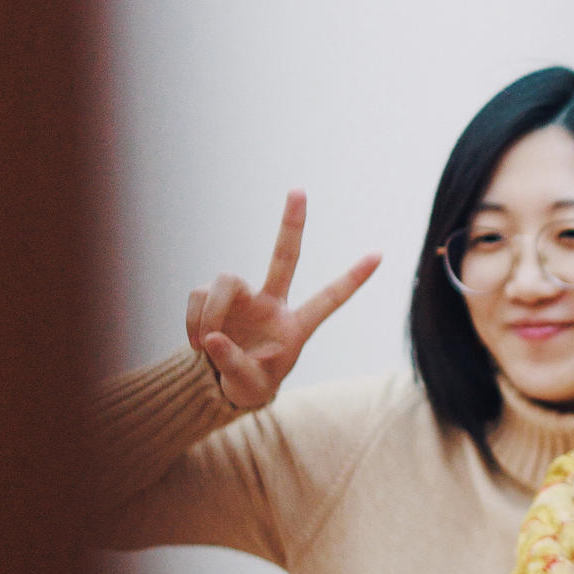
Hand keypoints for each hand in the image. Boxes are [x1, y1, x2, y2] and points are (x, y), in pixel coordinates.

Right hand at [187, 189, 380, 409]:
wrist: (223, 382)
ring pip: (224, 280)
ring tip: (205, 344)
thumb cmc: (251, 382)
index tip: (379, 255)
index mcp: (296, 325)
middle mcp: (271, 303)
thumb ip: (234, 364)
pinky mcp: (214, 296)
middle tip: (299, 189)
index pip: (328, 299)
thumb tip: (213, 338)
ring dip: (210, 311)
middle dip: (291, 224)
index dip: (353, 279)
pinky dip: (193, 319)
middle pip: (284, 256)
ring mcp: (243, 297)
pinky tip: (197, 344)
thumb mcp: (250, 384)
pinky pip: (198, 295)